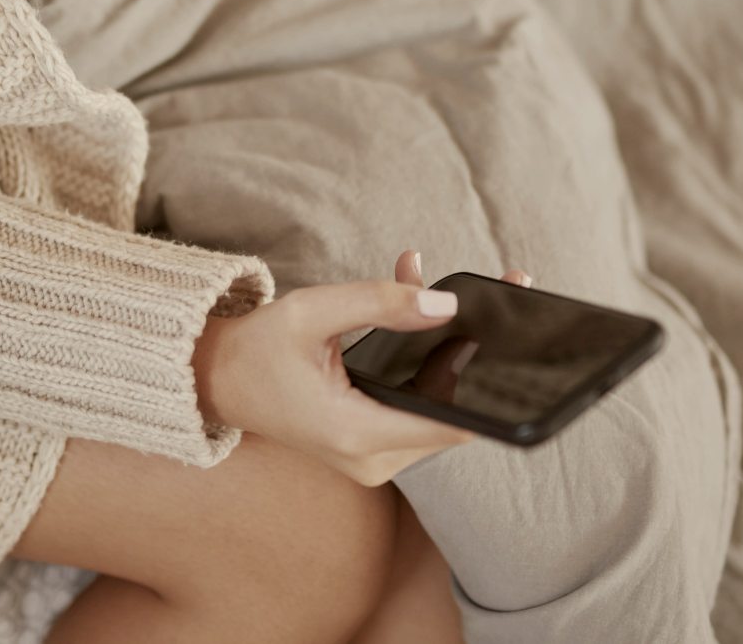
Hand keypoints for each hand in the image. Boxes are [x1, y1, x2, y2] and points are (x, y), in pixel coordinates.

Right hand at [193, 250, 531, 485]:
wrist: (217, 382)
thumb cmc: (257, 349)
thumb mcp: (313, 312)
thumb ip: (381, 303)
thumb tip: (449, 304)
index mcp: (357, 434)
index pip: (455, 423)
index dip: (494, 383)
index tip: (525, 340)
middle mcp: (372, 458)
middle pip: (454, 409)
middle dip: (475, 348)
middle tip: (504, 286)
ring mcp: (373, 458)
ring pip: (437, 405)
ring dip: (448, 350)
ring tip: (450, 285)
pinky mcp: (372, 446)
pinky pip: (415, 406)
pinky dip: (423, 363)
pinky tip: (419, 310)